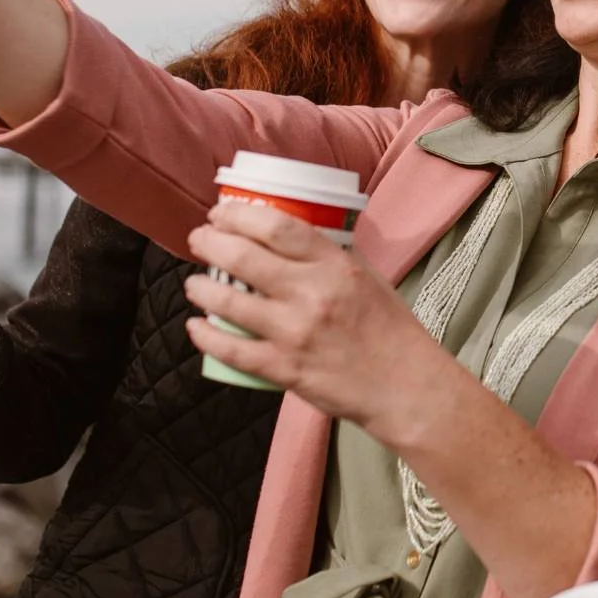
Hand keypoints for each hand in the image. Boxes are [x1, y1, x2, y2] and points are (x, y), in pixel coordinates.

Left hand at [184, 198, 450, 438]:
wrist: (403, 384)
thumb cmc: (389, 328)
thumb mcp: (367, 275)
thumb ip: (329, 256)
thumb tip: (289, 239)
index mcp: (335, 265)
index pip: (276, 226)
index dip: (238, 215)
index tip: (221, 214)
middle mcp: (312, 293)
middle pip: (242, 256)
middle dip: (209, 242)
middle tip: (199, 240)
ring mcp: (295, 332)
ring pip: (228, 302)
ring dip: (201, 287)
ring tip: (194, 283)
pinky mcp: (284, 368)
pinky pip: (232, 350)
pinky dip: (206, 336)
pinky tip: (196, 327)